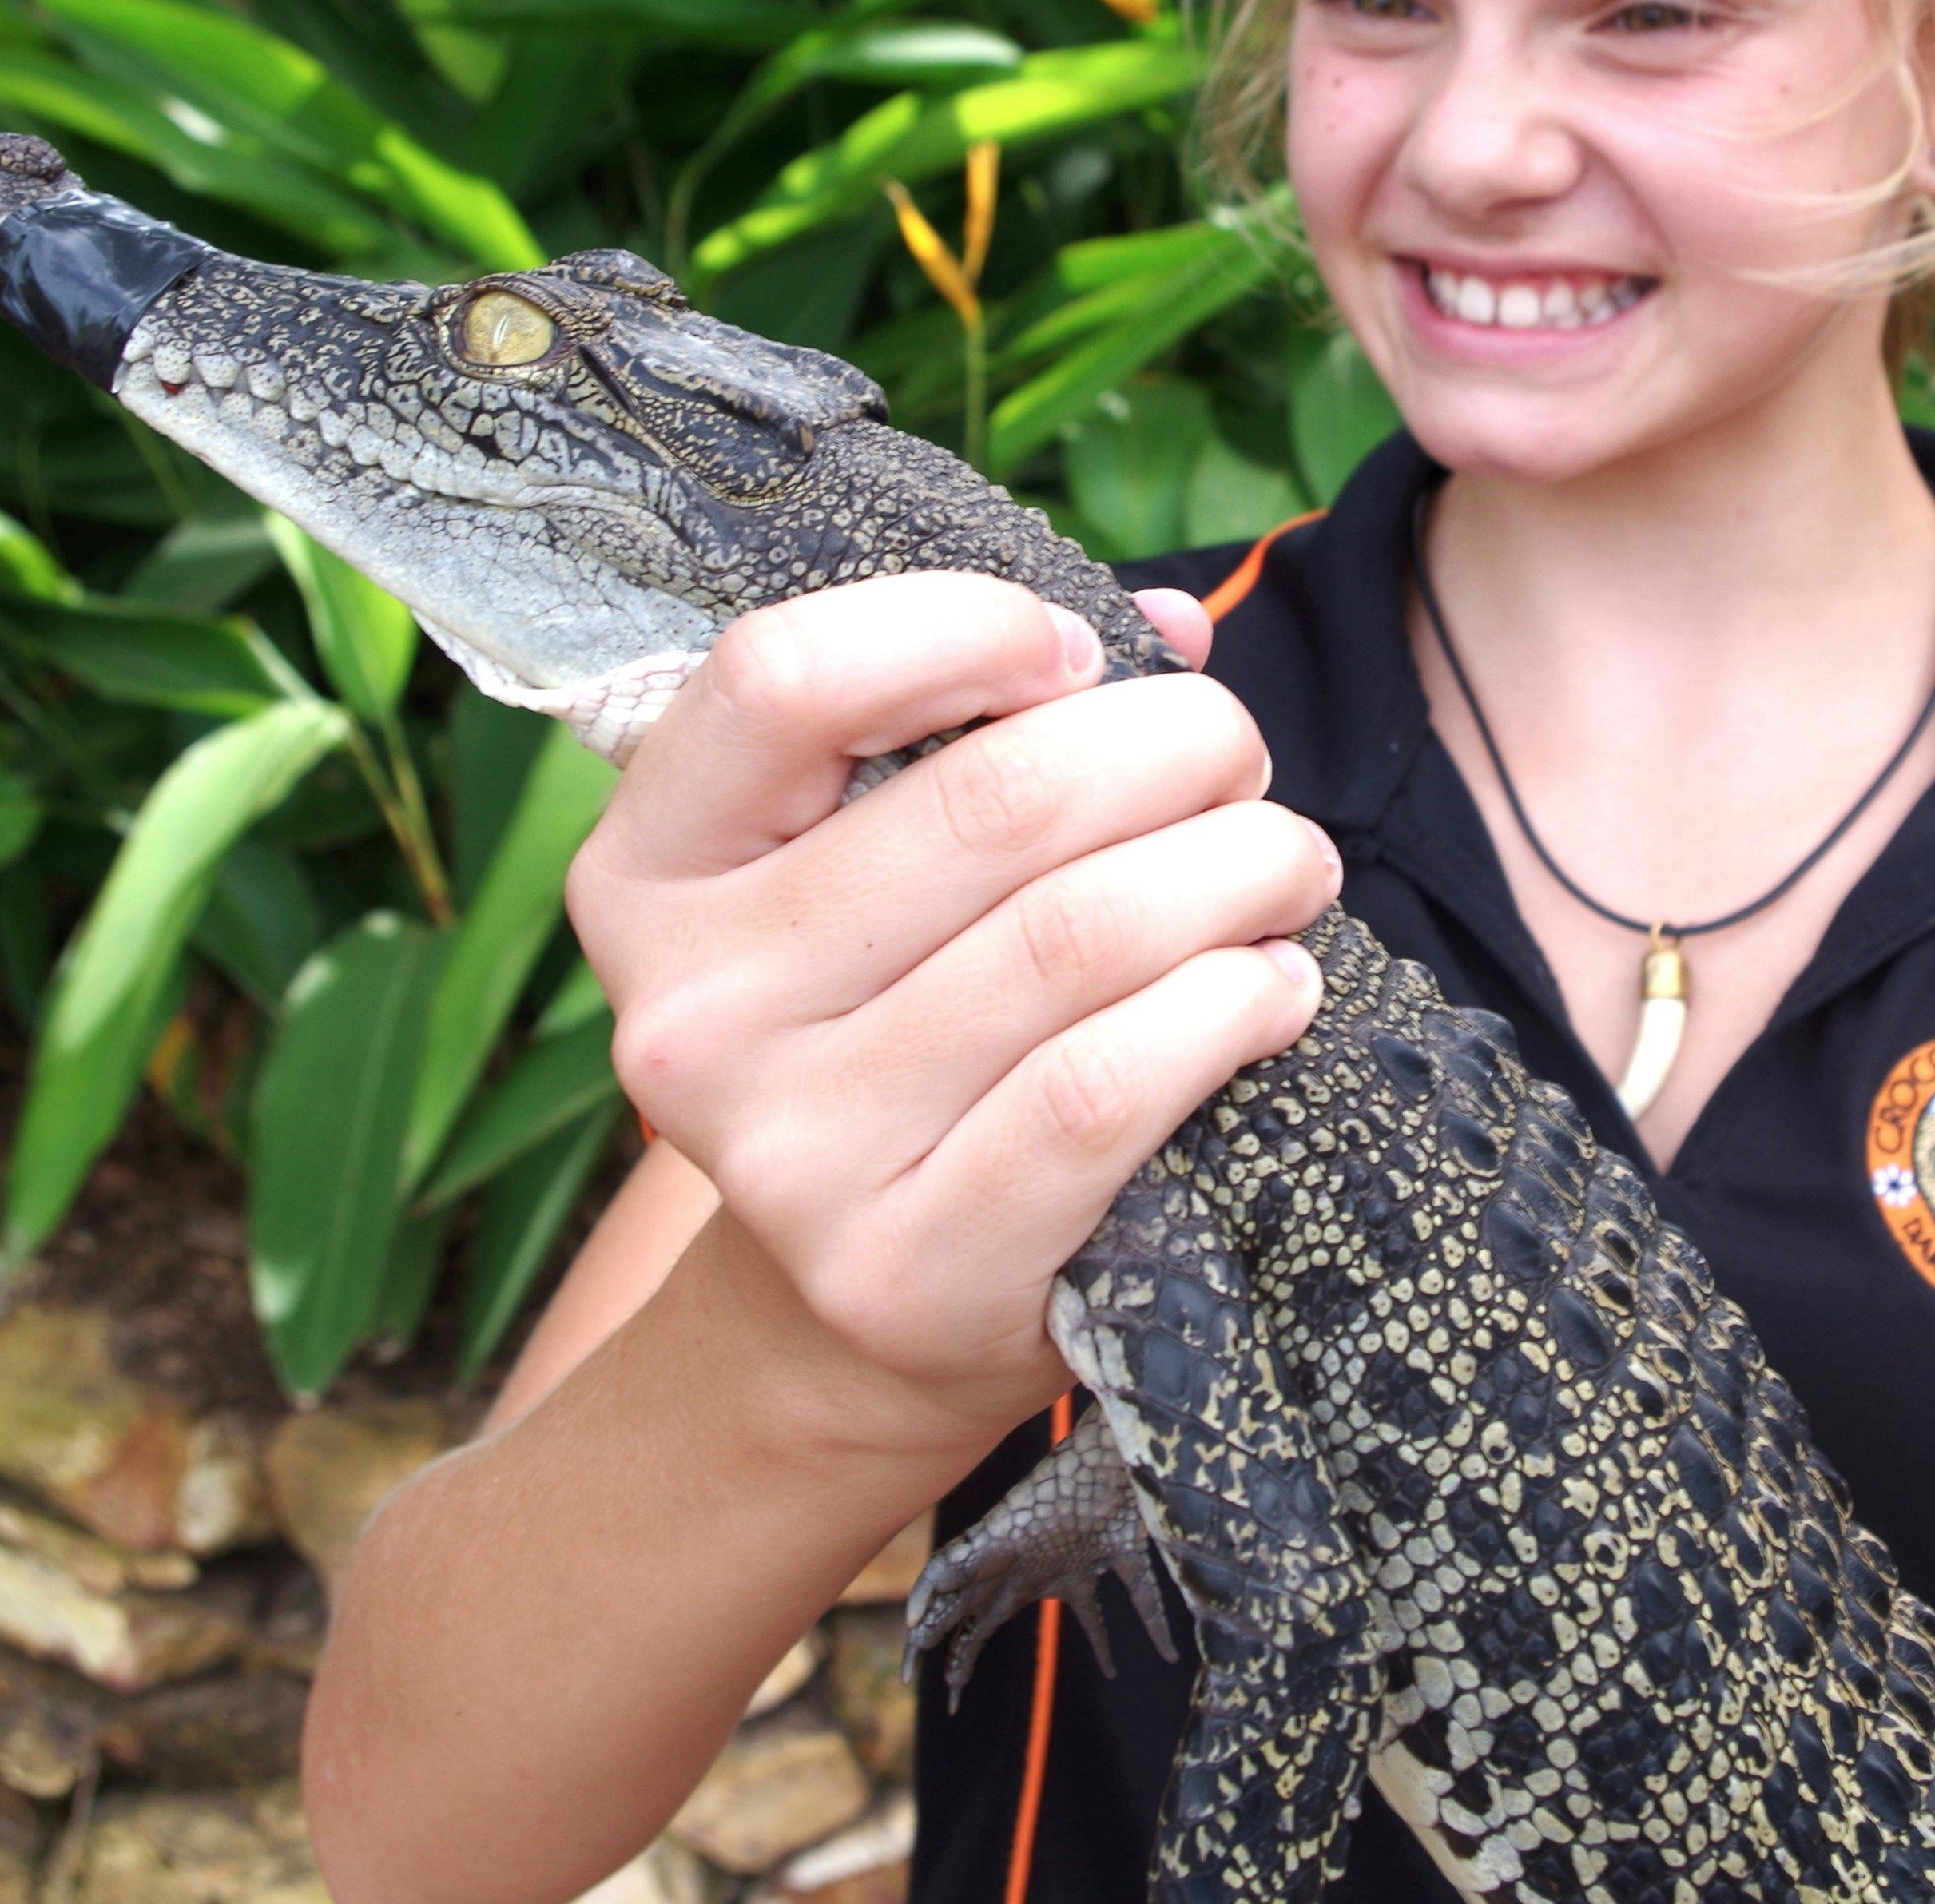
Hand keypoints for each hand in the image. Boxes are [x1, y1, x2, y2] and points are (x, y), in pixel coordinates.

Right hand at [562, 573, 1336, 1460]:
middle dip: (1170, 746)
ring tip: (1285, 864)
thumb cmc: (895, 1016)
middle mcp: (690, 1011)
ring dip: (1233, 871)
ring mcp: (789, 1155)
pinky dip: (1227, 1009)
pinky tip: (1271, 986)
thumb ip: (990, 722)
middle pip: (985, 803)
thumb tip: (1176, 628)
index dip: (962, 626)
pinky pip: (1107, 1091)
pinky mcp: (906, 1267)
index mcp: (648, 869)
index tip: (1077, 653)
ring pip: (1075, 940)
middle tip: (1238, 757)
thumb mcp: (874, 859)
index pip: (780, 678)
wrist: (856, 1308)